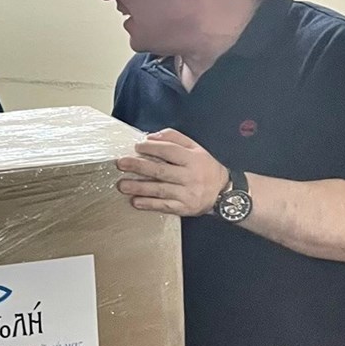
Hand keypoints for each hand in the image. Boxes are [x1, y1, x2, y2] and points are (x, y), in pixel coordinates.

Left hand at [115, 128, 229, 215]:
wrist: (223, 192)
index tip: (136, 146)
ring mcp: (187, 193)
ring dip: (138, 187)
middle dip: (138, 166)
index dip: (152, 148)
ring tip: (122, 185)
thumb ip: (174, 138)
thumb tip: (150, 137)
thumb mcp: (195, 148)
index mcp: (193, 158)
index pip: (170, 151)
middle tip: (121, 164)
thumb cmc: (204, 167)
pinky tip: (135, 202)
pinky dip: (148, 204)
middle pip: (161, 170)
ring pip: (159, 189)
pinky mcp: (184, 208)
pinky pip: (164, 206)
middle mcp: (190, 176)